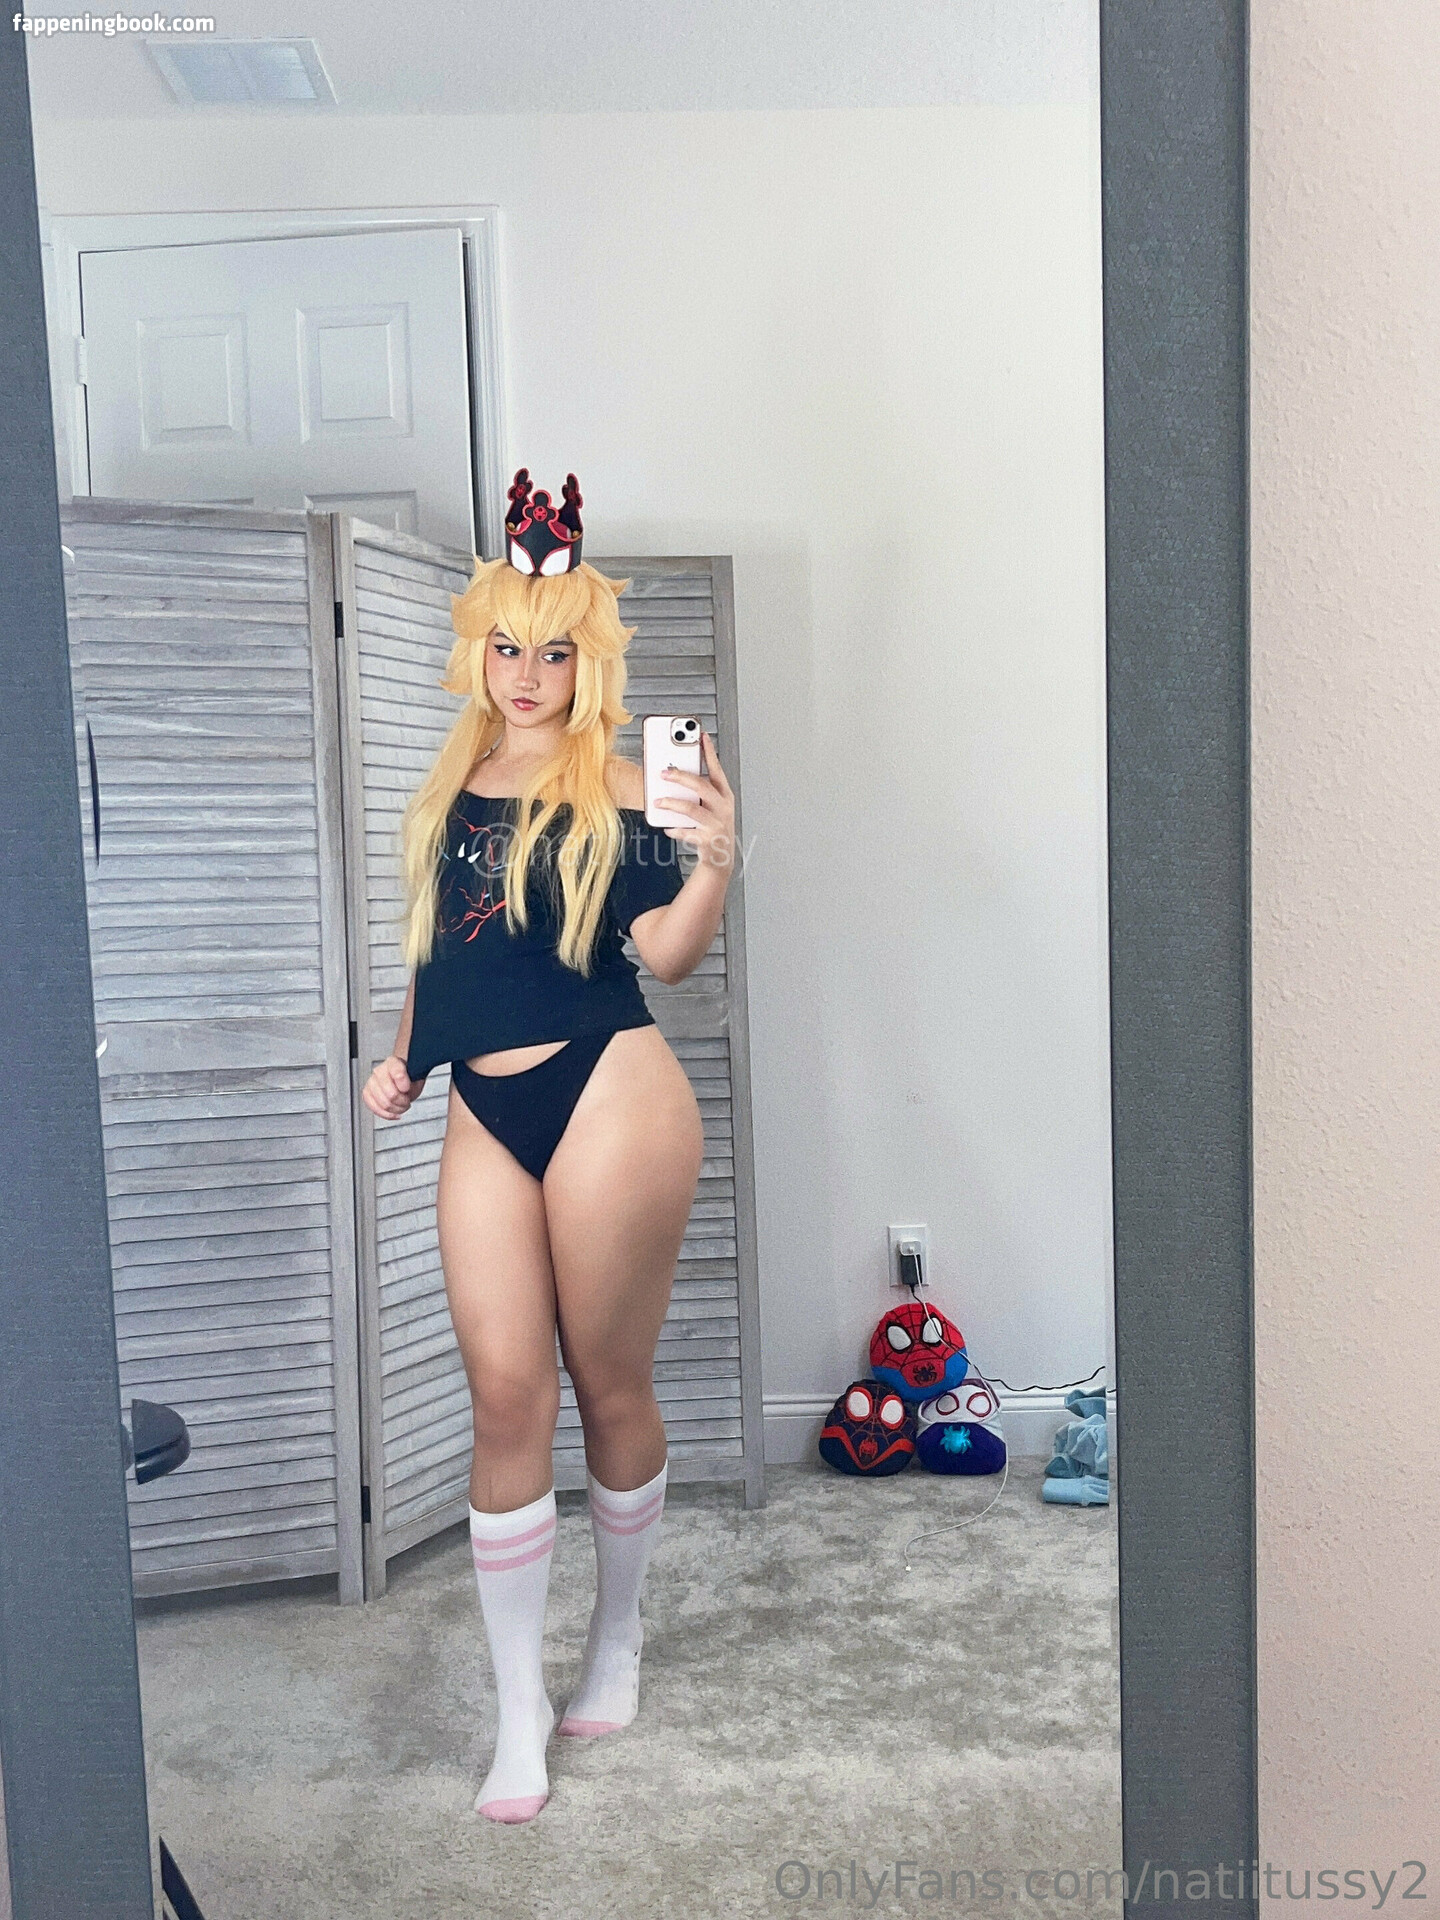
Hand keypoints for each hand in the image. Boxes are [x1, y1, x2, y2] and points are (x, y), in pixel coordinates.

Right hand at [362, 1054, 425, 1120]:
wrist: (401, 1079)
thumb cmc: (409, 1077)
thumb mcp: (417, 1077)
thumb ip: (413, 1081)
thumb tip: (403, 1090)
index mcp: (393, 1062)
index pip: (397, 1072)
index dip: (405, 1085)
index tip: (407, 1088)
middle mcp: (379, 1071)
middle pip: (391, 1094)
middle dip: (403, 1102)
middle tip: (407, 1101)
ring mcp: (371, 1082)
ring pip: (384, 1104)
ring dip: (396, 1109)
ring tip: (401, 1106)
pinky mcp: (367, 1094)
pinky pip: (375, 1109)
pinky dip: (387, 1115)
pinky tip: (394, 1113)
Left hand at [660, 731, 736, 872]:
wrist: (721, 858)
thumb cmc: (713, 827)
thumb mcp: (711, 806)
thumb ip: (698, 792)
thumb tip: (674, 775)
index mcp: (724, 795)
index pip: (717, 770)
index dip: (710, 753)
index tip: (702, 736)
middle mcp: (723, 808)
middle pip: (702, 786)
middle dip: (681, 777)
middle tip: (664, 773)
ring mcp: (717, 824)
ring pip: (692, 809)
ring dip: (672, 804)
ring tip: (658, 801)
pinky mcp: (708, 839)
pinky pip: (687, 831)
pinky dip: (675, 829)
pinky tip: (667, 827)